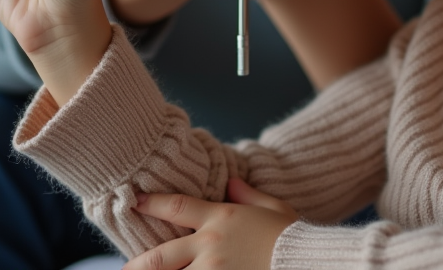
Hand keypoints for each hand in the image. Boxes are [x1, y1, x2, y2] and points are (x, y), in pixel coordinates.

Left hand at [124, 178, 297, 269]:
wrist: (307, 261)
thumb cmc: (292, 235)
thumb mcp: (274, 208)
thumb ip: (249, 195)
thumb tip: (231, 181)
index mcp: (221, 218)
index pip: (176, 207)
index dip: (152, 203)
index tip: (135, 201)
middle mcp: (209, 245)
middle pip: (159, 258)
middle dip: (136, 266)